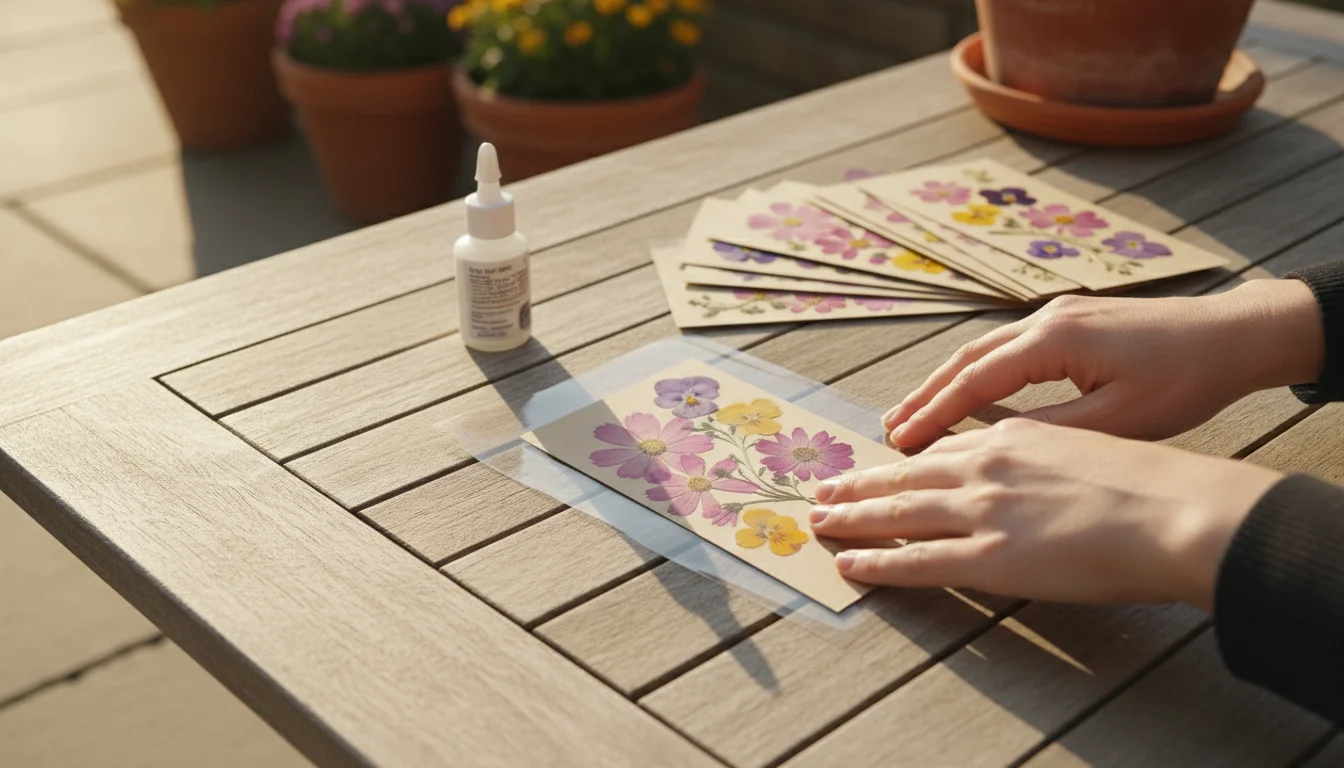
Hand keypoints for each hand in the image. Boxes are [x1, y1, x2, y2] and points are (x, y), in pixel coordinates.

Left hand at [811, 419, 1282, 609]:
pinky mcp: (987, 557)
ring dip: (852, 516)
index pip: (943, 450)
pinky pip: (915, 560)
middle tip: (826, 489)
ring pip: (897, 513)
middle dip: (860, 483)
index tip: (880, 465)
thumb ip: (1045, 458)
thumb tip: (1031, 476)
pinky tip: (849, 563)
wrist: (1175, 511)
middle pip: (905, 476)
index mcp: (1014, 438)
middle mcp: (987, 466)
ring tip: (821, 520)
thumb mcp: (1088, 448)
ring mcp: (982, 511)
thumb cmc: (1151, 485)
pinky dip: (875, 562)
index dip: (905, 461)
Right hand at [883, 279, 1324, 447]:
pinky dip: (977, 373)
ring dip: (946, 383)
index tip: (900, 443)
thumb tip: (995, 449)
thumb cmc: (1185, 380)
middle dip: (925, 395)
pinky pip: (1008, 348)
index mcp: (1054, 341)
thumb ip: (1052, 432)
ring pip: (984, 350)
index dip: (934, 413)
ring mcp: (1058, 315)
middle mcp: (1046, 320)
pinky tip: (967, 394)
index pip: (975, 380)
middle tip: (888, 430)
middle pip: (967, 358)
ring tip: (914, 415)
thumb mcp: (1119, 420)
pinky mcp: (1072, 321)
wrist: (1234, 334)